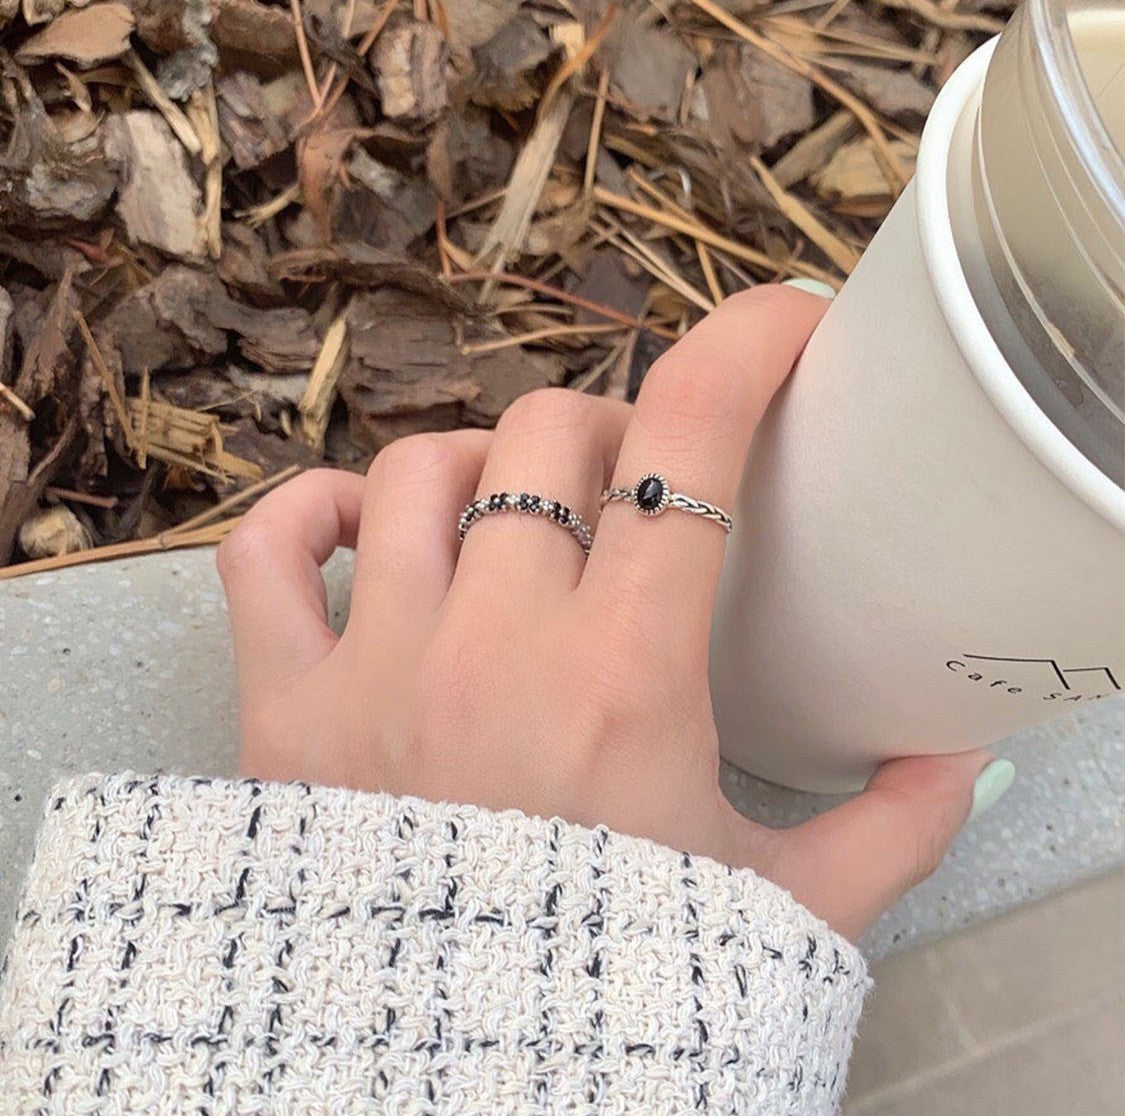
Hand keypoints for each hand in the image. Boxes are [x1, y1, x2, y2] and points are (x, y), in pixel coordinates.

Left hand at [217, 285, 991, 941]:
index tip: (783, 325)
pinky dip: (306, 514)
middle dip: (609, 436)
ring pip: (415, 471)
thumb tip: (960, 758)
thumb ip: (890, 831)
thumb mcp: (781, 919)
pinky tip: (359, 529)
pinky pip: (264, 550)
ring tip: (515, 509)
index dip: (746, 349)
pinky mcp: (280, 712)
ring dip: (480, 463)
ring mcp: (371, 672)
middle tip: (633, 488)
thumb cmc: (613, 997)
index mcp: (624, 682)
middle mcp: (491, 652)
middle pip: (548, 435)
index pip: (689, 445)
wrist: (457, 1092)